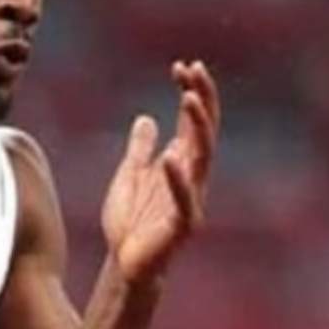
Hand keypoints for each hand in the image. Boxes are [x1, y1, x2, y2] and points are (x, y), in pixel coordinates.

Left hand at [103, 61, 220, 284]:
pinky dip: (177, 178)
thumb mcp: (129, 176)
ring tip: (188, 98)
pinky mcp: (183, 224)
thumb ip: (140, 150)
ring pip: (202, 157)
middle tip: (193, 69)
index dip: (191, 92)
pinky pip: (184, 199)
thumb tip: (146, 119)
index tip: (182, 66)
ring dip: (197, 127)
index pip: (192, 122)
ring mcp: (191, 199)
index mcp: (180, 164)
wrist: (124, 263)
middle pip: (204, 131)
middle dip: (201, 99)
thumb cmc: (130, 222)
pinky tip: (171, 156)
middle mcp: (192, 177)